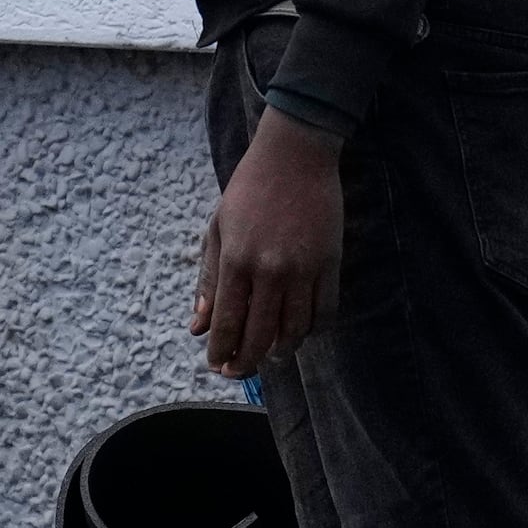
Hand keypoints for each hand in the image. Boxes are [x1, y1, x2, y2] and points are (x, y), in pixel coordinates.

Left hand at [192, 110, 343, 376]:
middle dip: (246, 361)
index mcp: (236, 260)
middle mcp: (270, 270)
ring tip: (270, 355)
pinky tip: (300, 332)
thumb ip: (209, 280)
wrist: (294, 156)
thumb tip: (198, 326)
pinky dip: (313, 330)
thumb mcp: (218, 230)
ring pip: (295, 330)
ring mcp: (303, 268)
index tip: (216, 366)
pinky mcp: (330, 263)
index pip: (227, 323)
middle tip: (238, 372)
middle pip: (260, 335)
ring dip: (281, 351)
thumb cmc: (248, 191)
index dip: (221, 351)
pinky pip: (324, 311)